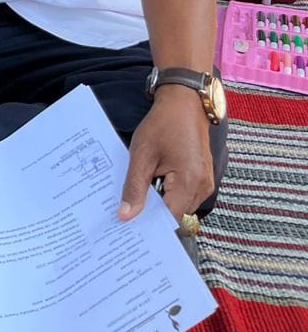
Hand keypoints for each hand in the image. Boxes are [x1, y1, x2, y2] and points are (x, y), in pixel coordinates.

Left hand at [119, 91, 215, 220]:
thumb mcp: (141, 154)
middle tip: (125, 213)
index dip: (148, 224)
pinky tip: (150, 186)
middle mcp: (203, 187)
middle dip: (152, 215)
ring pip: (179, 207)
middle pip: (175, 215)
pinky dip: (168, 195)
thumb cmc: (163, 125)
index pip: (169, 218)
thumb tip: (126, 216)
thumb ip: (134, 187)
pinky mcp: (202, 179)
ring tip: (137, 197)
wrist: (185, 103)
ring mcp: (205, 184)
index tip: (127, 227)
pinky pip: (184, 196)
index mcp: (190, 182)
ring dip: (160, 204)